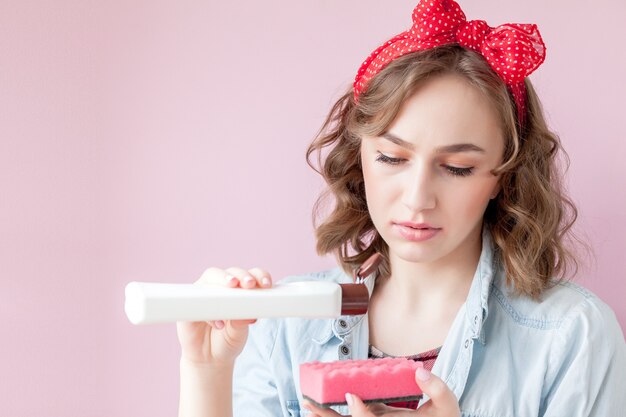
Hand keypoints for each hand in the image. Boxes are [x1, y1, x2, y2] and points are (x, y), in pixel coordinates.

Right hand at [176, 267, 272, 366]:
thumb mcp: (239, 332)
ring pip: (210, 279)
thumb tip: (248, 315)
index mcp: (237, 290)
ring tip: (233, 290)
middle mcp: (219, 288)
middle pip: (229, 273)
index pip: (248, 275)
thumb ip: (242, 321)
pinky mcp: (187, 306)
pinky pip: (195, 301)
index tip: (266, 284)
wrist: (210, 359)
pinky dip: (208, 310)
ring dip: (222, 282)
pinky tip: (218, 323)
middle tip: (249, 284)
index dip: (258, 275)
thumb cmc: (227, 340)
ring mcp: (202, 295)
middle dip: (241, 276)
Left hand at [302, 367, 459, 416]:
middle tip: (308, 405)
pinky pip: (354, 415)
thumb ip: (438, 389)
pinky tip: (324, 401)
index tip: (351, 396)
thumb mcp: (448, 407)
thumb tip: (419, 373)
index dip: (360, 413)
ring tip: (308, 405)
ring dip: (327, 416)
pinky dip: (339, 411)